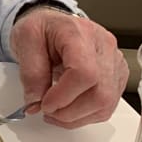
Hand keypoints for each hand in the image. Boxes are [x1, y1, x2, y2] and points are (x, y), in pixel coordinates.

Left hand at [9, 10, 127, 127]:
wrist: (52, 25)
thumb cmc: (42, 29)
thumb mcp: (25, 41)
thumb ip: (30, 72)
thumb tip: (36, 102)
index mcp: (80, 33)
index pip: (85, 72)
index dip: (64, 96)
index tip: (44, 103)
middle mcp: (104, 47)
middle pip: (100, 93)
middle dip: (69, 111)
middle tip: (47, 109)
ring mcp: (114, 62)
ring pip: (106, 103)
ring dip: (76, 117)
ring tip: (55, 111)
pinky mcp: (116, 77)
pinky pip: (106, 106)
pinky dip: (85, 115)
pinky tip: (68, 109)